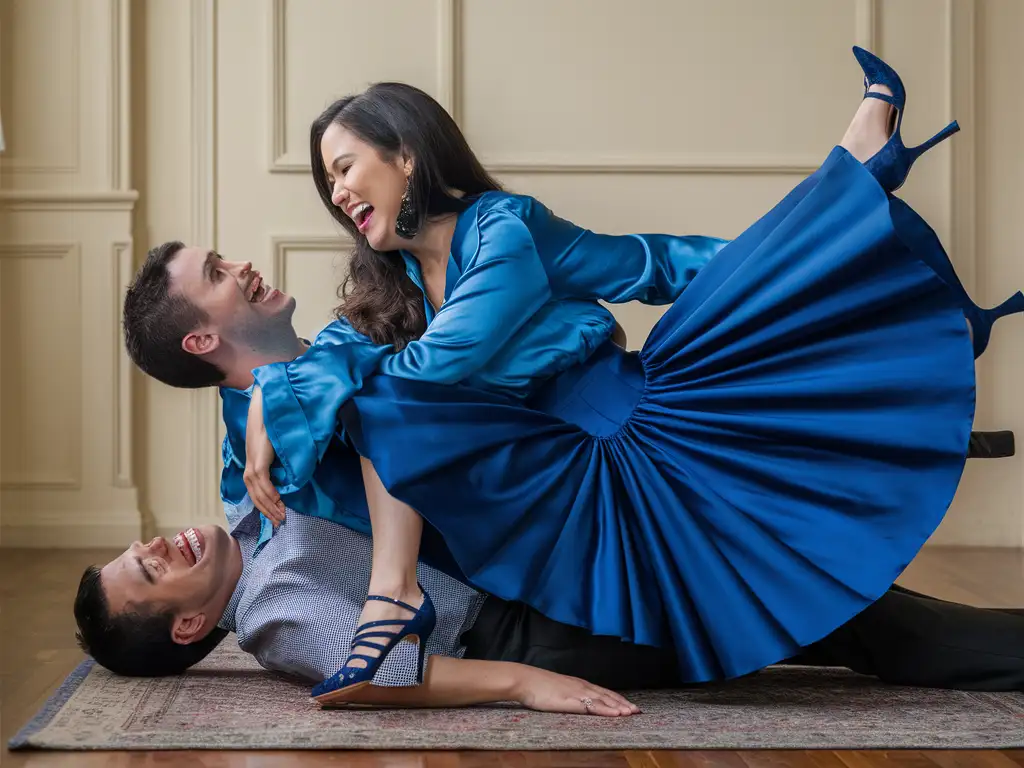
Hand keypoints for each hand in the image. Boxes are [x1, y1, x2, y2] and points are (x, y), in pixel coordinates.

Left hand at [244, 386, 285, 525]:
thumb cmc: (273, 425)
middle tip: (280, 522)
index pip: (256, 492)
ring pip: (259, 493)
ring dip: (270, 506)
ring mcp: (253, 463)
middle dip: (268, 511)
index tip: (277, 515)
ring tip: (281, 516)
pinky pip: (263, 483)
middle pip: (256, 496)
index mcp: (252, 464)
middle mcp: (249, 467)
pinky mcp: (258, 460)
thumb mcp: (276, 447)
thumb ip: (279, 460)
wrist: (267, 407)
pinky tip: (278, 502)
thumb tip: (289, 472)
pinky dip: (270, 494)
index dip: (266, 505)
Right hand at [513, 667, 639, 716]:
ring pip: (604, 700)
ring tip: (632, 712)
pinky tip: (616, 714)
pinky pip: (593, 707)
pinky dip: (606, 710)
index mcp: (578, 684)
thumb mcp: (557, 689)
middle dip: (623, 703)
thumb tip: (575, 700)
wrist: (524, 680)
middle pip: (607, 696)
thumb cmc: (537, 686)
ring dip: (619, 707)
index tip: (629, 705)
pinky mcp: (571, 701)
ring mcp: (577, 693)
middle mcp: (581, 686)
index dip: (617, 699)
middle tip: (638, 711)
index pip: (603, 692)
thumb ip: (568, 694)